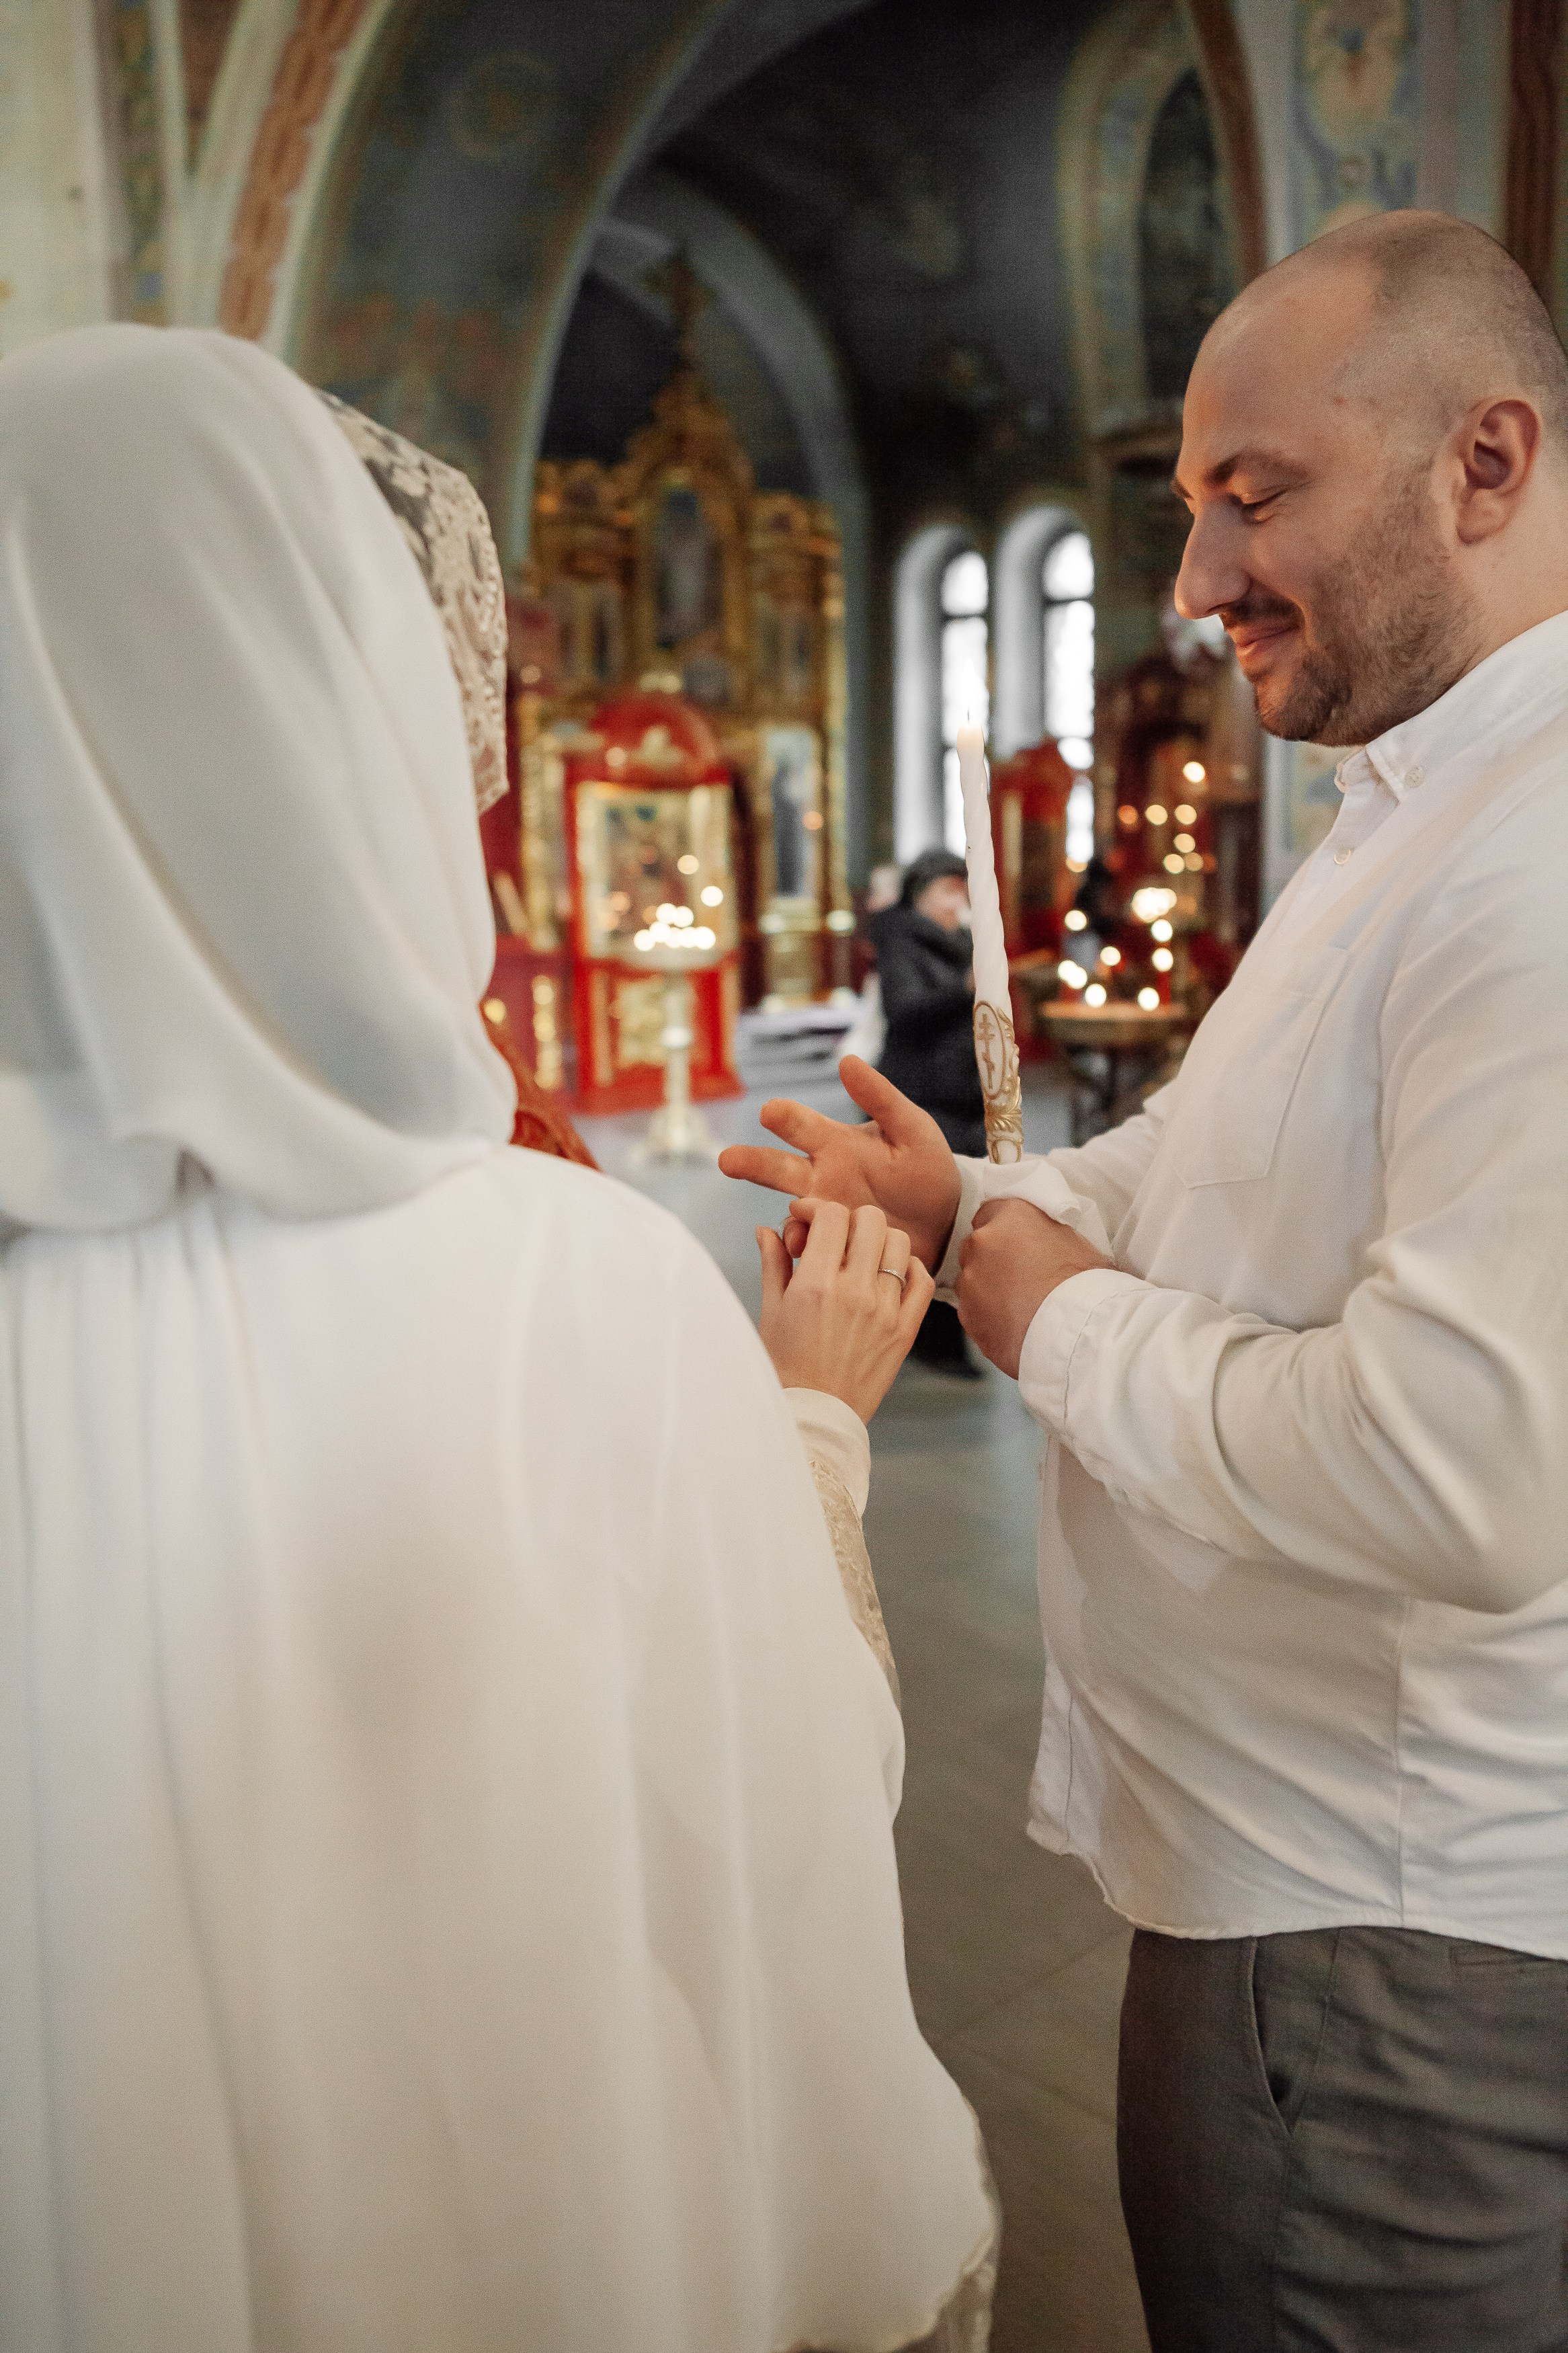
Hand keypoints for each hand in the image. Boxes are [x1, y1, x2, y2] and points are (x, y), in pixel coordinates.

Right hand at [720, 1056, 961, 1272]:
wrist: (946, 1222)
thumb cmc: (926, 1169)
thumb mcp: (913, 1130)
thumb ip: (881, 1098)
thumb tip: (847, 1060)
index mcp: (836, 1144)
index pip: (801, 1125)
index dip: (785, 1117)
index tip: (770, 1112)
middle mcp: (822, 1178)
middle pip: (777, 1168)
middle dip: (752, 1163)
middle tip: (728, 1161)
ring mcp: (826, 1214)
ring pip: (791, 1212)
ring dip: (785, 1216)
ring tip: (793, 1219)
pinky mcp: (834, 1246)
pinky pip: (811, 1247)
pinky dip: (806, 1248)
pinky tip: (809, 1249)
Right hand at [757, 1199, 935, 1420]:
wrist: (814, 1415)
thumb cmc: (786, 1366)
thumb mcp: (771, 1311)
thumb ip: (774, 1264)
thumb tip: (768, 1230)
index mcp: (815, 1284)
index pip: (830, 1215)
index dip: (816, 1208)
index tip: (807, 1219)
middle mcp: (854, 1292)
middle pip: (869, 1219)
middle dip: (849, 1218)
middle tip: (836, 1236)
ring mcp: (885, 1310)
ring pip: (899, 1243)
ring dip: (879, 1240)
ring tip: (862, 1255)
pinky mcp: (905, 1330)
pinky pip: (922, 1280)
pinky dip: (910, 1268)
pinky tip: (890, 1274)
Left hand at [956, 1199, 1111, 1379]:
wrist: (1077, 1332)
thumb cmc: (1086, 1287)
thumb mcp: (1075, 1242)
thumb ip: (1044, 1234)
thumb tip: (1042, 1242)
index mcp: (1011, 1216)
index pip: (991, 1212)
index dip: (1005, 1231)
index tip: (1016, 1244)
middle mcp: (982, 1243)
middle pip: (978, 1246)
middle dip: (993, 1260)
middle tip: (1020, 1278)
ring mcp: (969, 1281)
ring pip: (972, 1281)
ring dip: (987, 1289)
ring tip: (1019, 1306)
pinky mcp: (967, 1316)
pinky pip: (972, 1312)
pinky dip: (987, 1316)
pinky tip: (1013, 1325)